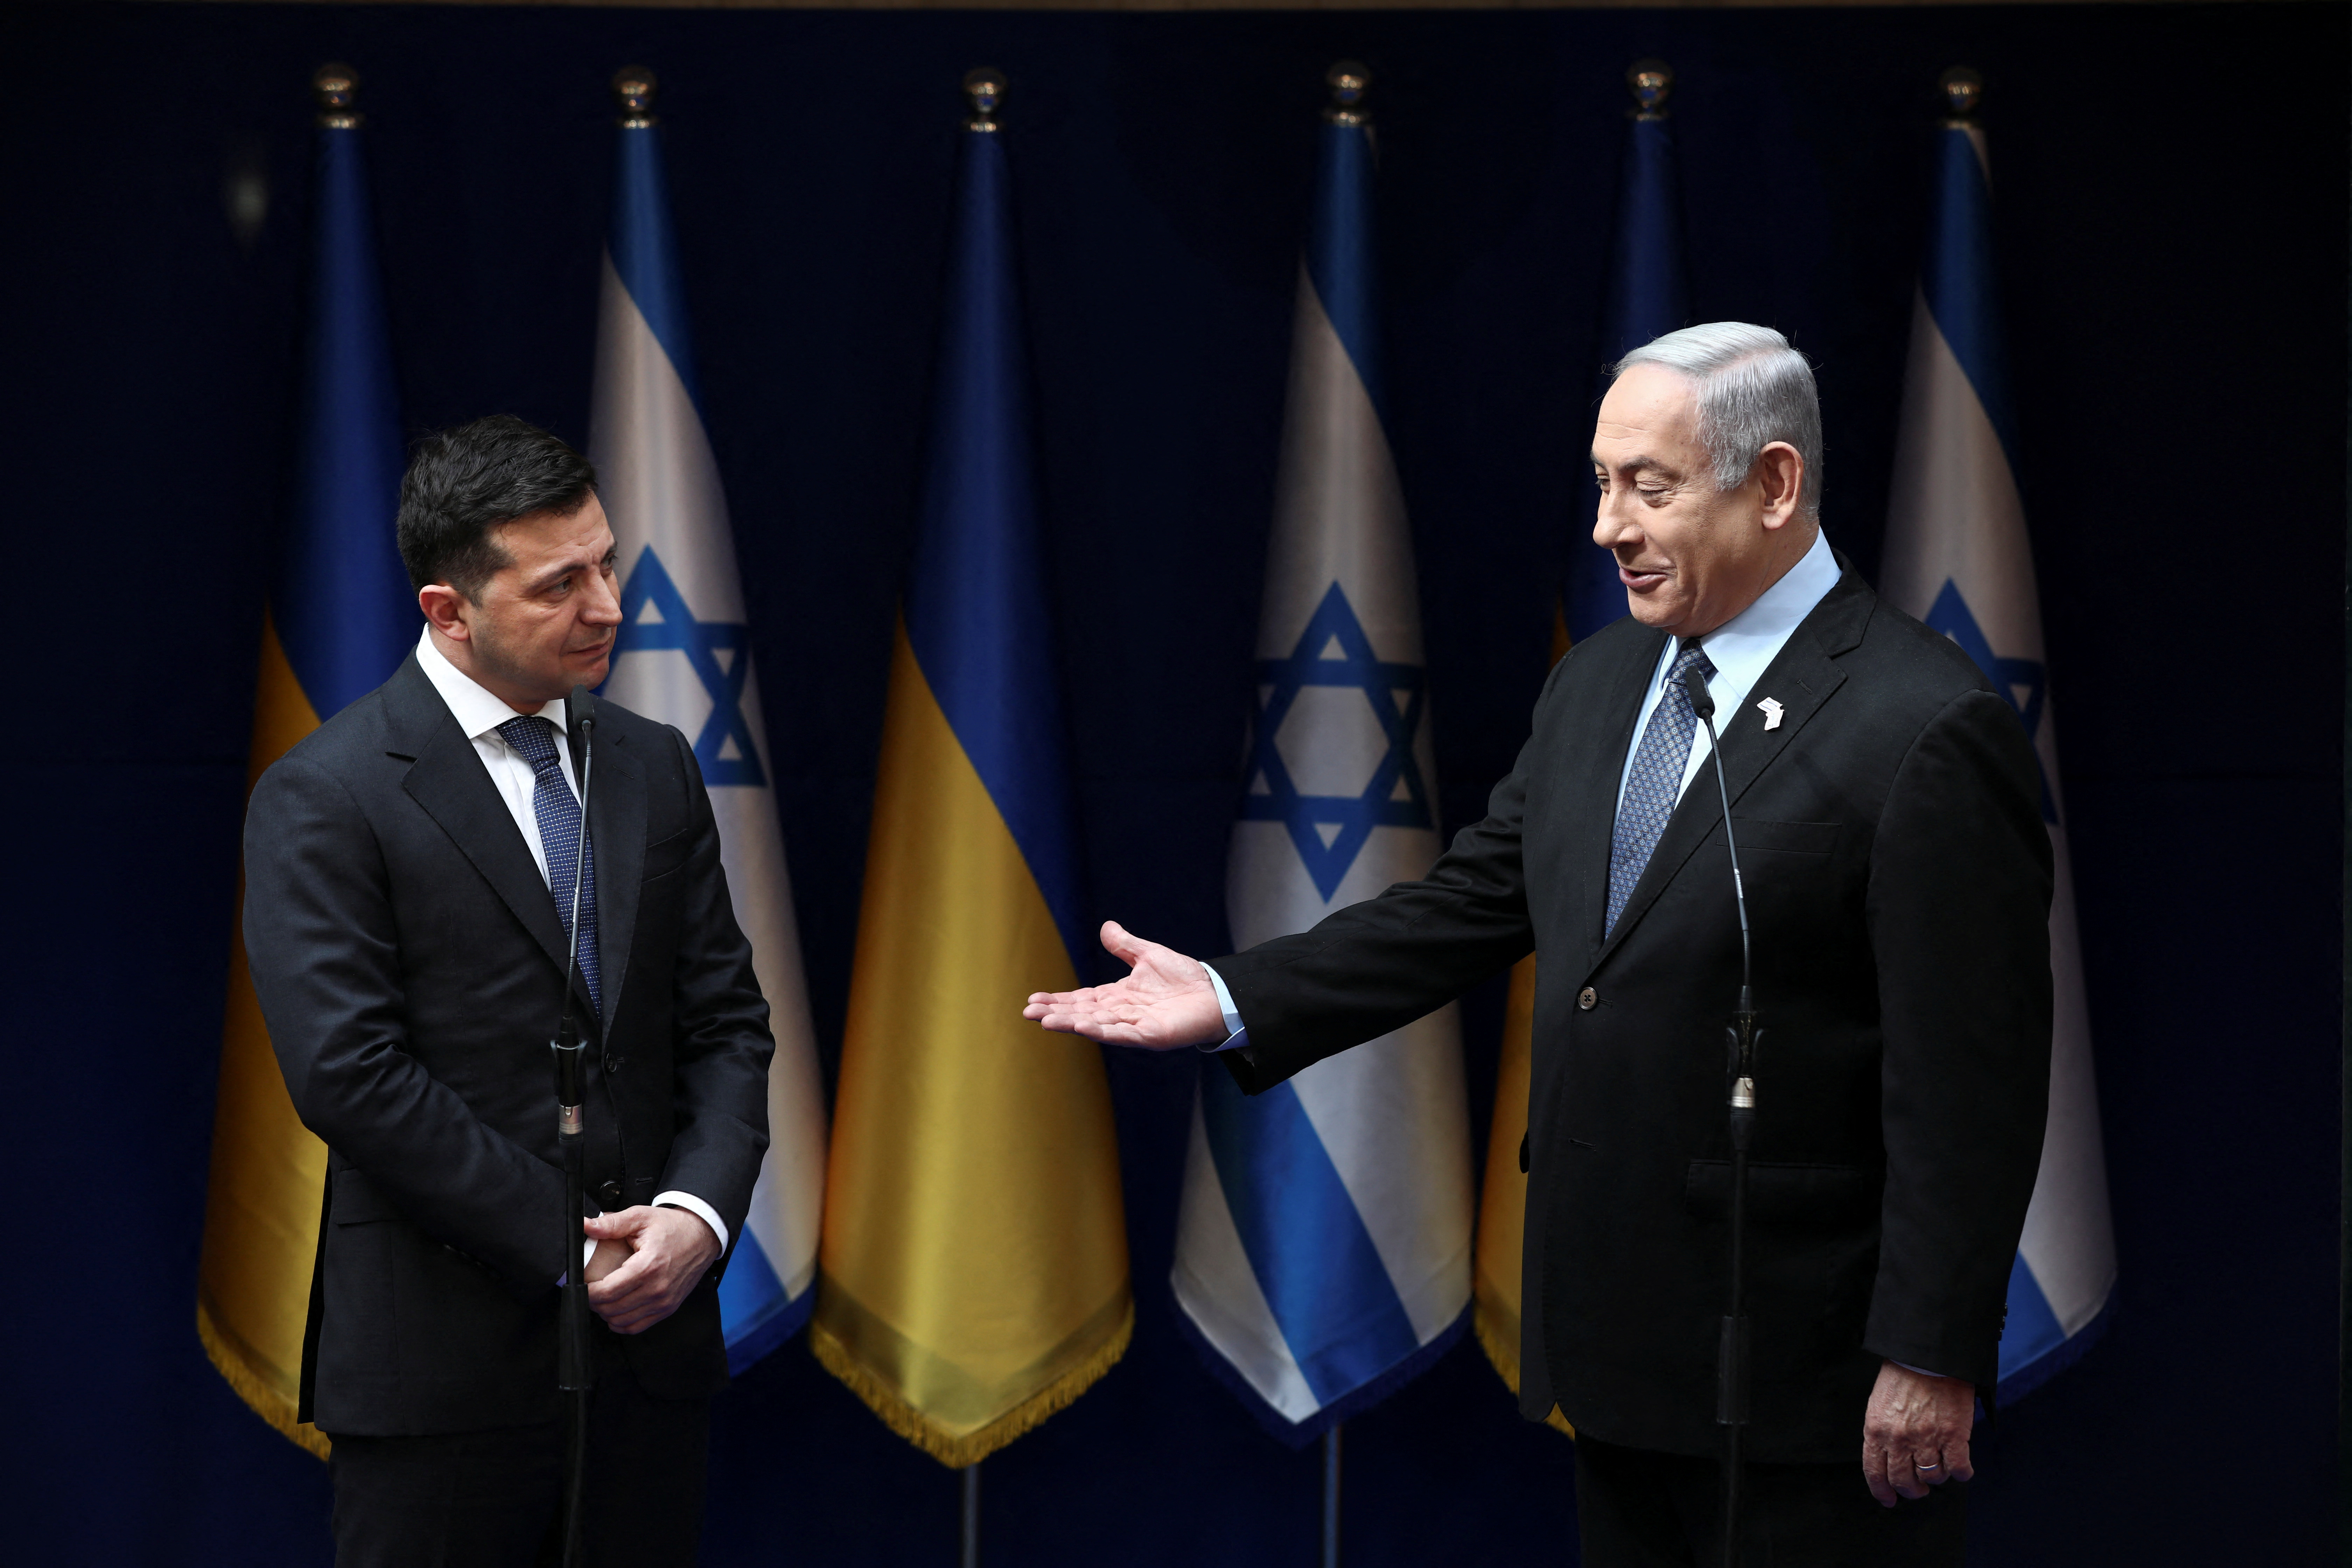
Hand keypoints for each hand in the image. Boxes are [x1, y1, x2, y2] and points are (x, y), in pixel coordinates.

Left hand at [582, 1206, 720, 1334]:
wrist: (703, 1235)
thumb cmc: (672, 1226)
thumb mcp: (641, 1217)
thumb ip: (611, 1223)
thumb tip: (585, 1225)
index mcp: (648, 1266)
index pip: (607, 1292)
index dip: (586, 1292)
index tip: (580, 1284)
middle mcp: (657, 1288)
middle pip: (611, 1309)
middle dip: (593, 1302)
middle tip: (589, 1289)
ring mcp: (664, 1301)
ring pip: (622, 1322)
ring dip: (606, 1313)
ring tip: (602, 1298)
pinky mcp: (668, 1308)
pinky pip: (637, 1326)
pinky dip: (621, 1323)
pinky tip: (616, 1310)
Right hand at [1022, 921, 1226, 1050]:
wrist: (1216, 993)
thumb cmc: (1185, 978)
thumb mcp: (1149, 955)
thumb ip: (1125, 945)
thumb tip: (1106, 927)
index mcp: (1118, 997)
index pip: (1081, 999)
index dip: (1058, 1000)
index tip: (1034, 1000)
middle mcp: (1122, 1014)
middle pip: (1081, 1013)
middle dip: (1055, 1013)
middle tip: (1028, 1012)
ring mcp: (1134, 1027)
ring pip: (1095, 1025)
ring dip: (1069, 1023)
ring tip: (1045, 1020)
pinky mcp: (1150, 1036)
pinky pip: (1121, 1034)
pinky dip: (1100, 1031)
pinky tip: (1081, 1026)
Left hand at [1862, 1360, 1975, 1505]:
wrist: (1929, 1356)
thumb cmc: (1903, 1377)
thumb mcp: (1879, 1404)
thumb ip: (1881, 1433)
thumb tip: (1887, 1459)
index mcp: (1876, 1430)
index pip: (1875, 1472)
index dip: (1882, 1491)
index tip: (1889, 1500)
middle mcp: (1899, 1439)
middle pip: (1904, 1481)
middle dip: (1912, 1490)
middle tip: (1918, 1488)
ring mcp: (1927, 1439)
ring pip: (1932, 1477)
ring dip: (1936, 1477)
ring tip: (1938, 1465)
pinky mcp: (1953, 1436)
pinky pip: (1958, 1469)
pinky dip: (1961, 1473)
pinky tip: (1960, 1466)